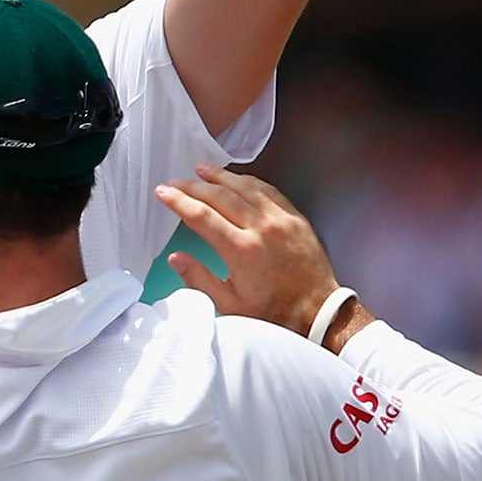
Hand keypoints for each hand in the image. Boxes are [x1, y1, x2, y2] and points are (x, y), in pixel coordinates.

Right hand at [155, 165, 349, 340]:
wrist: (318, 310)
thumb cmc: (274, 311)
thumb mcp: (230, 305)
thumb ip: (200, 280)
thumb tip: (176, 258)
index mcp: (241, 251)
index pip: (201, 216)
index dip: (178, 201)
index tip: (163, 193)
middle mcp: (260, 229)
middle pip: (219, 196)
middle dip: (192, 186)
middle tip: (176, 182)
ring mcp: (280, 220)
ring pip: (244, 187)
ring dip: (220, 176)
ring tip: (202, 169)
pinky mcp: (295, 218)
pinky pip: (268, 190)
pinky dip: (249, 181)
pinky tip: (237, 178)